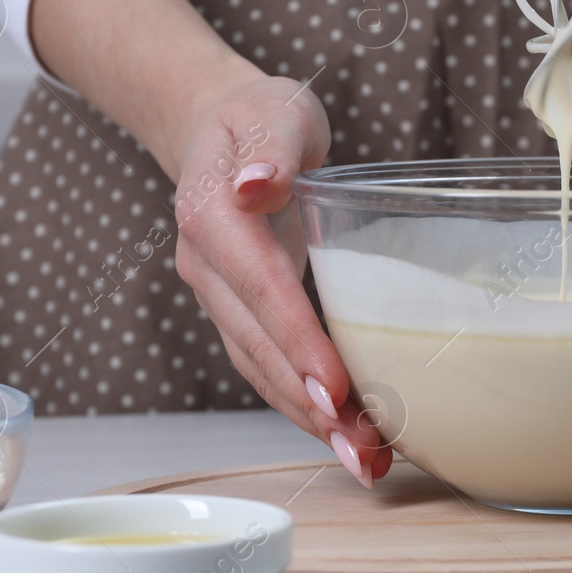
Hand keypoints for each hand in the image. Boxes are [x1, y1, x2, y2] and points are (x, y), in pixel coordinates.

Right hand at [169, 70, 393, 486]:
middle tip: (362, 448)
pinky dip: (304, 404)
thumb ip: (271, 149)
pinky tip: (347, 434)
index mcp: (213, 216)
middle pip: (258, 345)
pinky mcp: (239, 314)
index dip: (296, 339)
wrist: (218, 128)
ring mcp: (218, 297)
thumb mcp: (274, 113)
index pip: (260, 286)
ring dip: (309, 419)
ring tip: (365, 459)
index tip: (334, 386)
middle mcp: (206, 266)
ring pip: (260, 368)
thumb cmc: (259, 117)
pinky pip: (268, 366)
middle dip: (308, 403)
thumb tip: (254, 186)